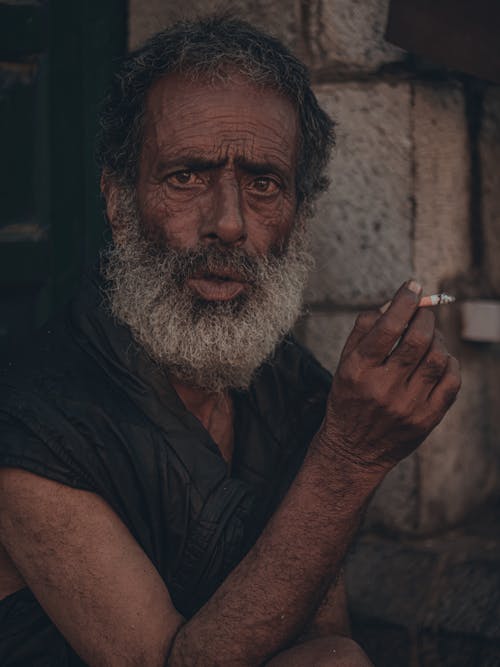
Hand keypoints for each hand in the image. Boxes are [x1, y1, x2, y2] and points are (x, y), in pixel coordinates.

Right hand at [318, 281, 460, 473]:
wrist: (353, 450)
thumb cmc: (348, 400)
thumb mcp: (344, 364)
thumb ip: (363, 331)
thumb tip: (390, 303)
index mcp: (358, 371)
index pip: (388, 326)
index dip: (405, 301)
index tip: (413, 286)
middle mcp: (383, 388)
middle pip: (418, 339)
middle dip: (425, 316)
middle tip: (423, 310)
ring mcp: (408, 406)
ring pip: (438, 358)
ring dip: (438, 338)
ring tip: (429, 335)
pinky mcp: (427, 419)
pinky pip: (451, 382)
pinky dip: (450, 362)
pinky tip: (439, 359)